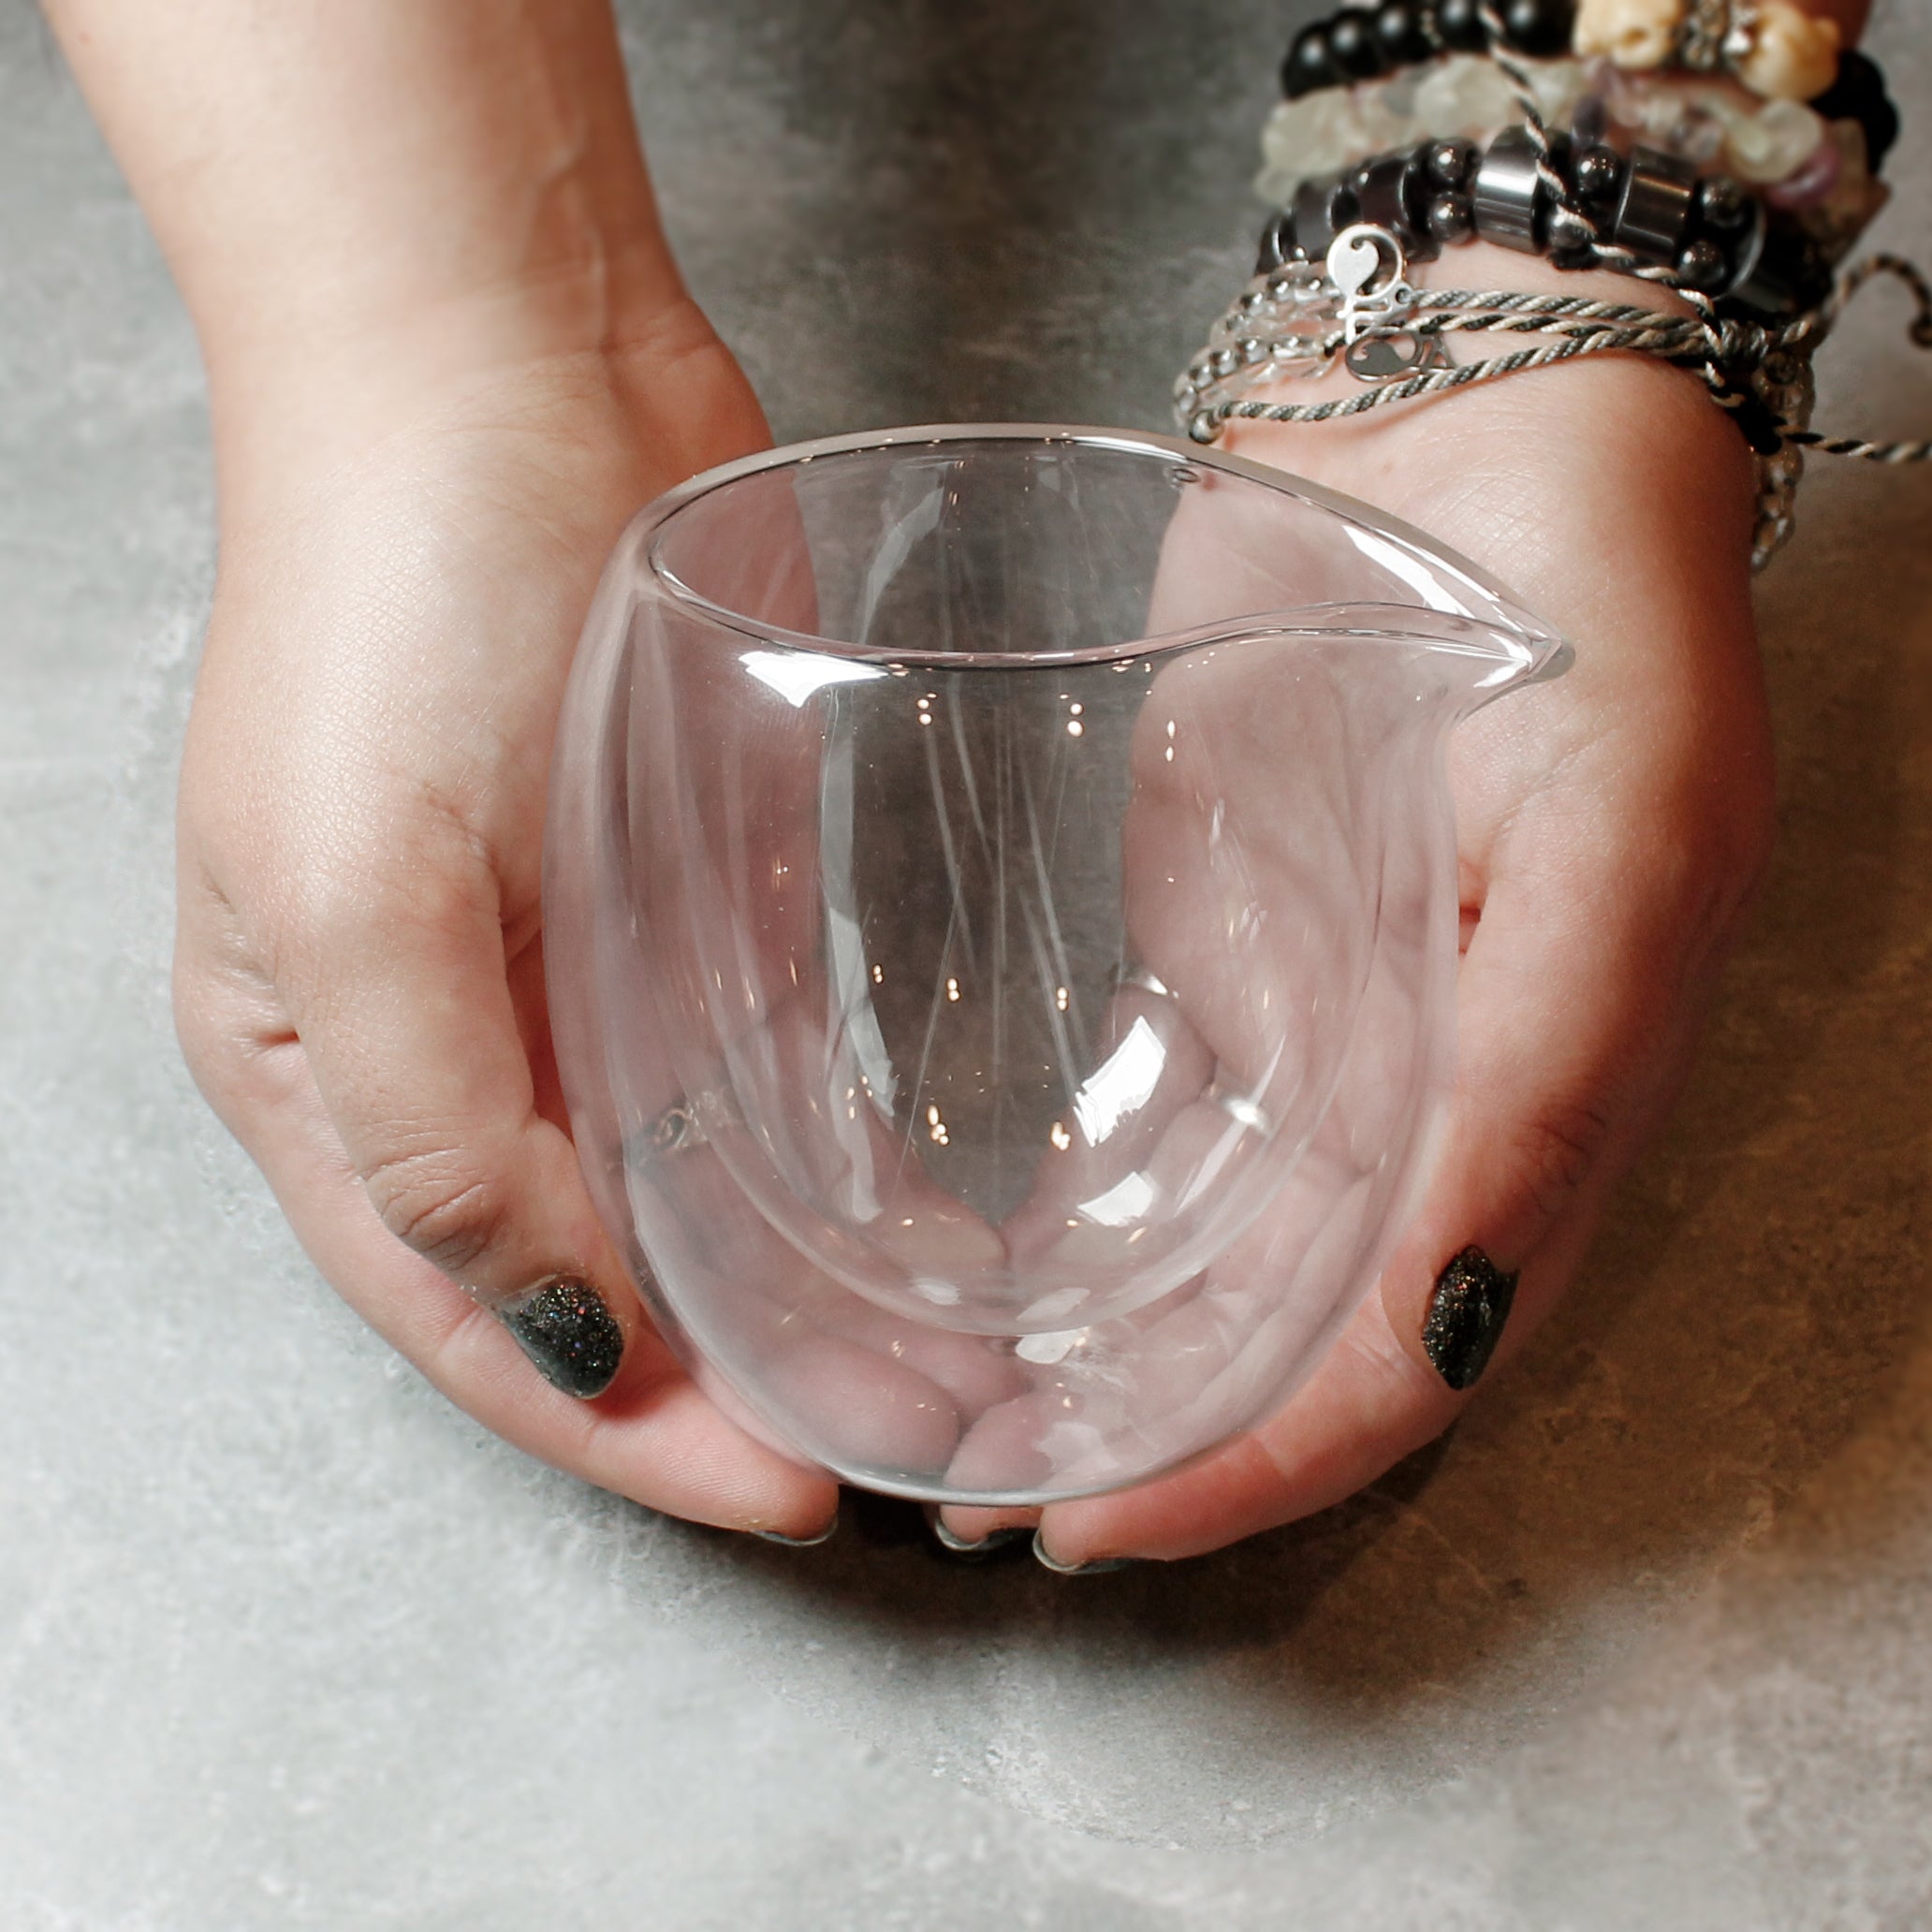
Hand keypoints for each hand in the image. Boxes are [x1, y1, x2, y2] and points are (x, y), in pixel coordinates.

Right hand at [171, 321, 838, 1536]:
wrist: (497, 359)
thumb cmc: (381, 595)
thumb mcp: (353, 893)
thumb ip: (442, 1132)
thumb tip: (562, 1325)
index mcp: (331, 1067)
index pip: (475, 1313)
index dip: (619, 1427)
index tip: (776, 1495)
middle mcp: (453, 1039)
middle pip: (588, 1271)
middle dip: (721, 1384)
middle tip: (884, 1450)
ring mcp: (573, 964)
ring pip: (680, 1185)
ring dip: (785, 1286)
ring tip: (923, 1364)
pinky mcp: (682, 884)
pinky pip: (753, 1058)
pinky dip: (822, 1149)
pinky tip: (911, 1210)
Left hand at [950, 249, 1777, 1561]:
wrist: (1478, 422)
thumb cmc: (1585, 603)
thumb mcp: (1625, 835)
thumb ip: (1544, 1071)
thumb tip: (1433, 1316)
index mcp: (1552, 1101)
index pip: (1406, 1350)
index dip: (1265, 1461)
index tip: (1099, 1519)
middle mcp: (1442, 1096)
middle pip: (1303, 1335)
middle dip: (1156, 1440)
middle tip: (989, 1500)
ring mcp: (1338, 1029)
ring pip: (1225, 1249)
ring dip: (1102, 1350)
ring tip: (954, 1416)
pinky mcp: (1248, 952)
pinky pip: (1167, 1120)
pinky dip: (1081, 1211)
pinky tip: (984, 1264)